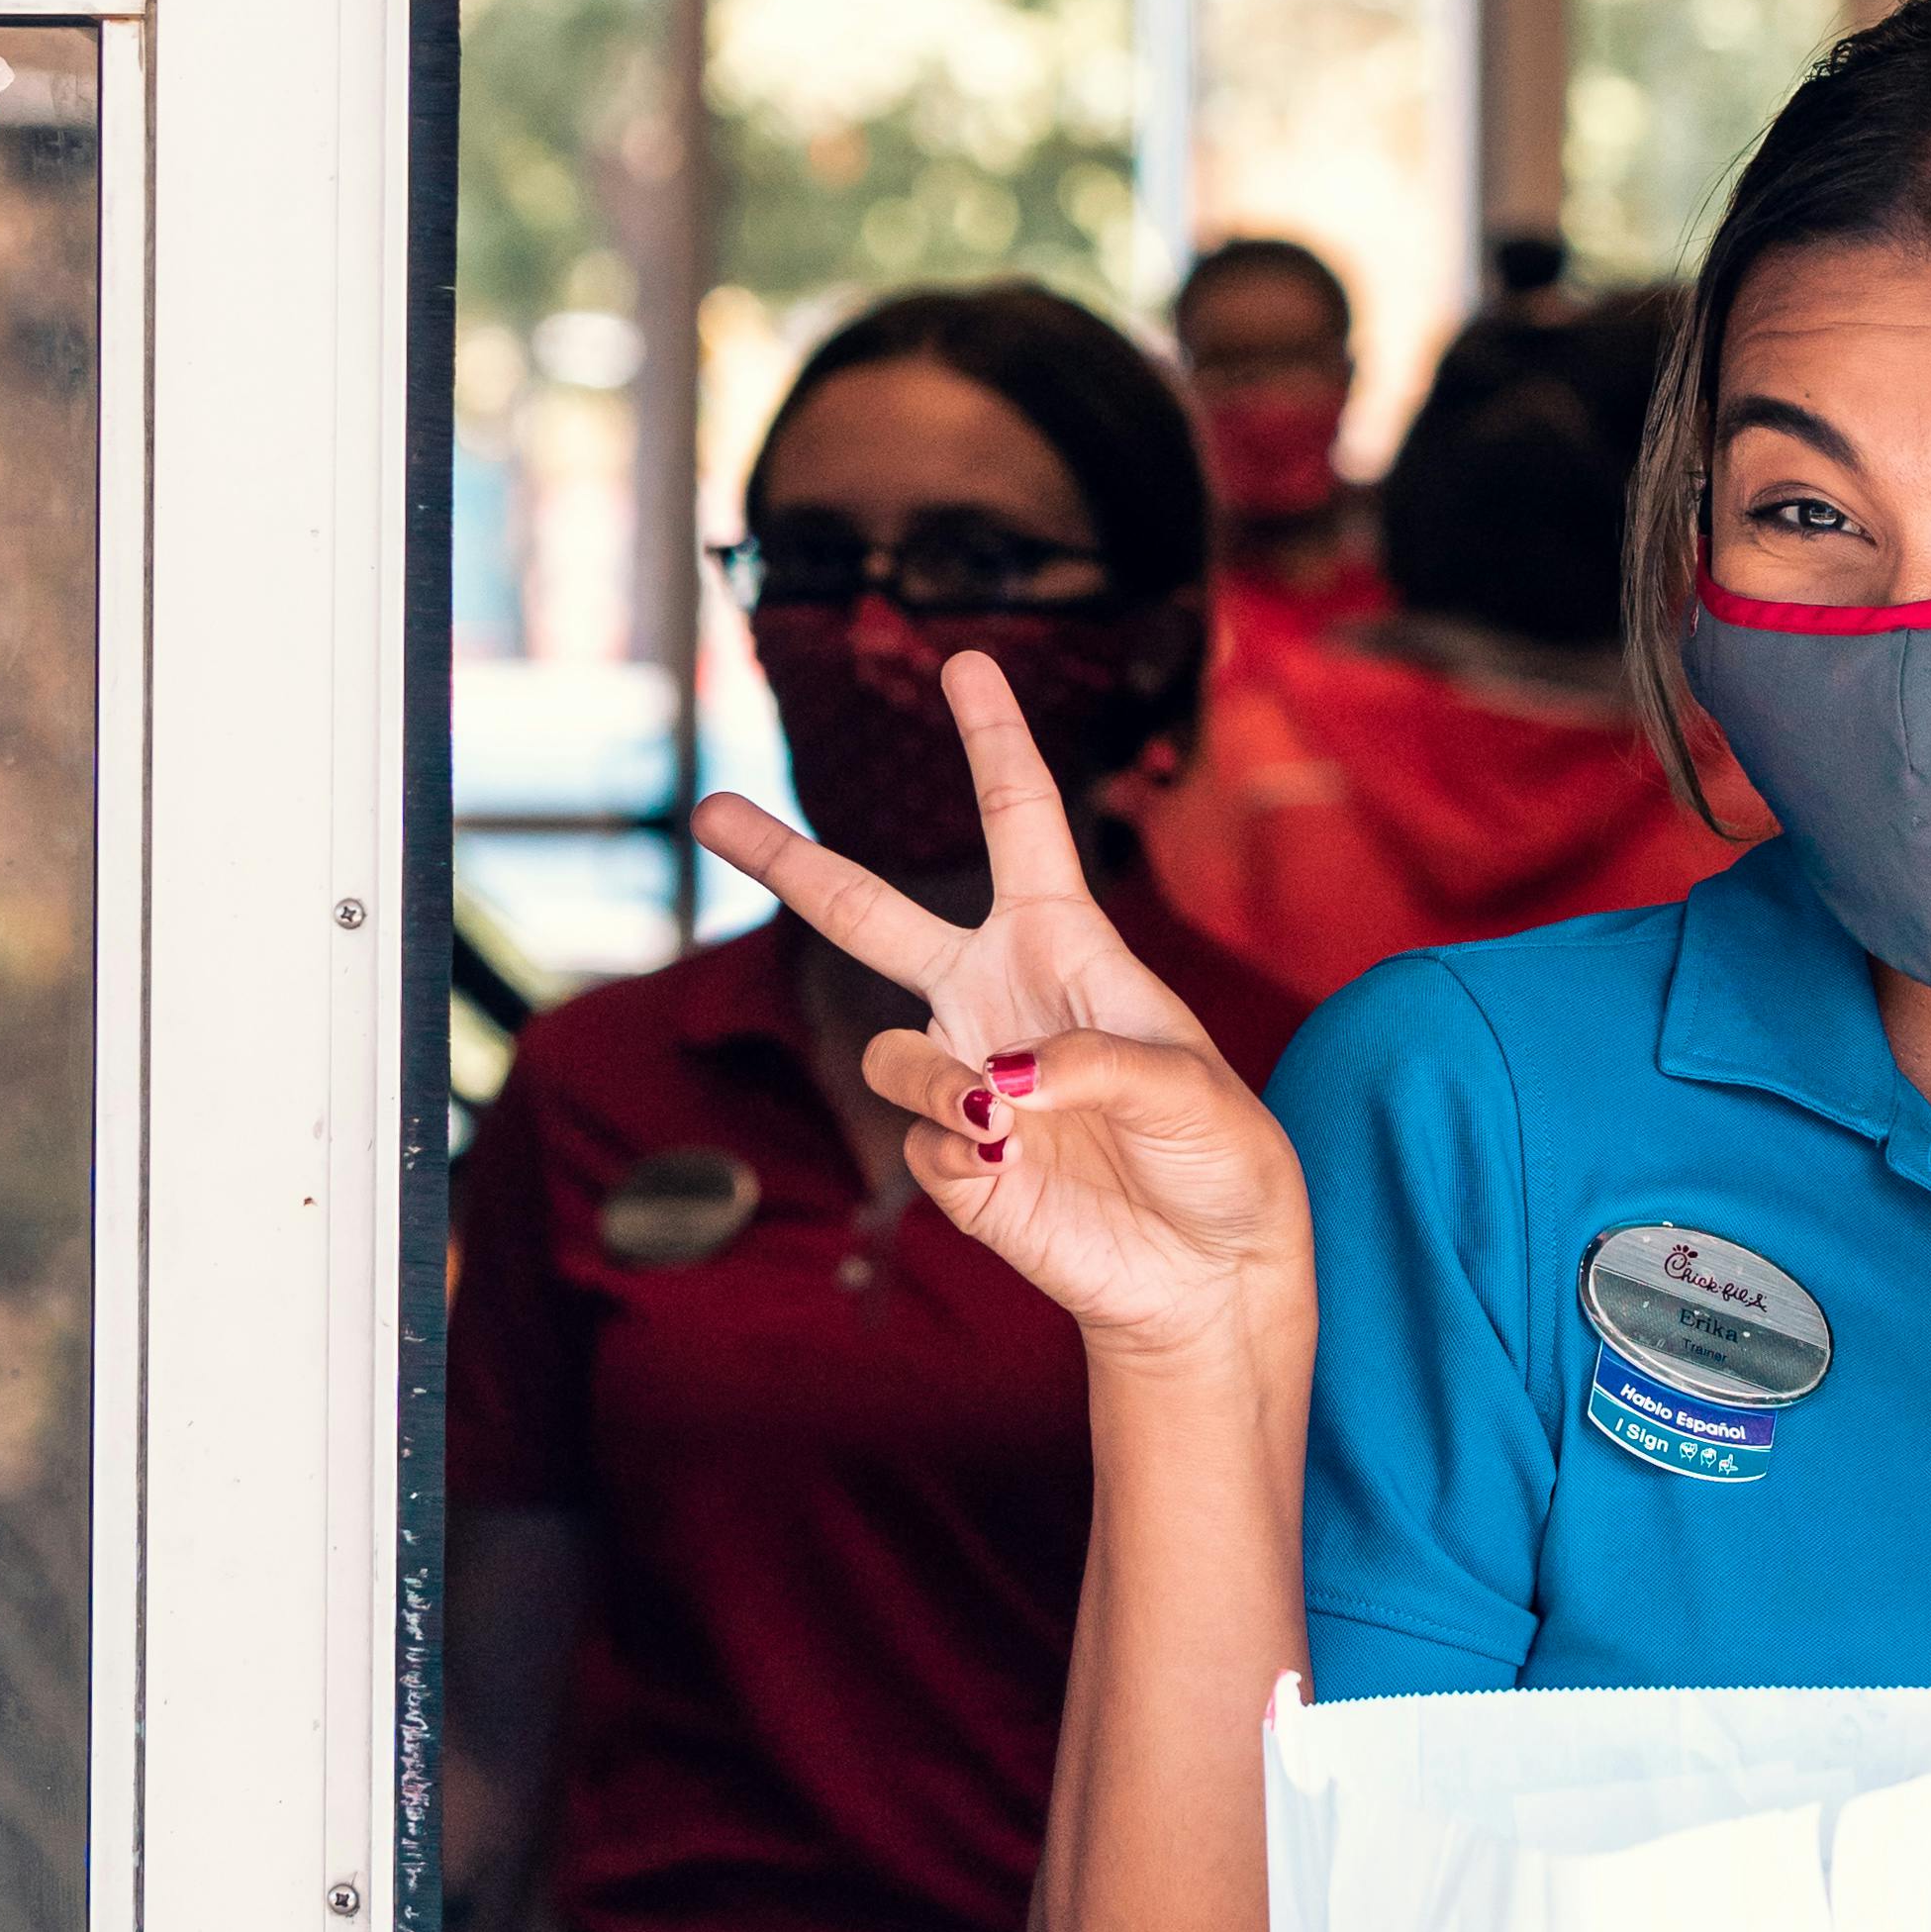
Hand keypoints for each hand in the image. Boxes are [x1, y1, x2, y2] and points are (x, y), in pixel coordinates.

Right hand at [694, 652, 1310, 1366]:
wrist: (1207, 1271)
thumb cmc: (1220, 1160)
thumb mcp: (1194, 1089)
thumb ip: (1096, 1064)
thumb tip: (993, 1083)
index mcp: (1067, 946)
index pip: (1022, 823)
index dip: (995, 742)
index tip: (968, 660)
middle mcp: (996, 998)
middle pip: (867, 913)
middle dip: (786, 860)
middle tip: (710, 808)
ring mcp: (964, 1078)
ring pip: (893, 1054)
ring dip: (945, 1084)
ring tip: (1012, 1123)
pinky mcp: (950, 1161)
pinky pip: (923, 1142)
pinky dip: (972, 1159)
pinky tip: (1022, 1179)